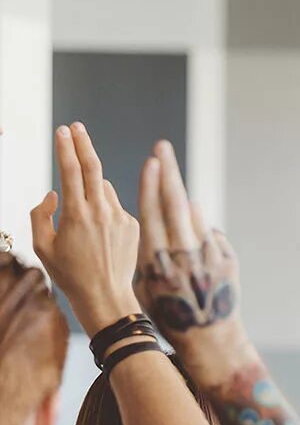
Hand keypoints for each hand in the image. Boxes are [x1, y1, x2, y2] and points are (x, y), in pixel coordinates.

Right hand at [31, 124, 140, 334]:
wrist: (106, 296)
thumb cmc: (69, 274)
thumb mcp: (42, 247)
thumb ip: (40, 215)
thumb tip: (54, 193)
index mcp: (77, 215)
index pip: (71, 171)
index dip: (66, 148)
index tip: (63, 130)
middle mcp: (102, 212)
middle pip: (94, 167)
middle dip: (83, 144)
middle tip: (77, 127)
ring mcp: (121, 217)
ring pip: (105, 189)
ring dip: (92, 189)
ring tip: (83, 217)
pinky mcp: (133, 225)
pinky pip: (116, 206)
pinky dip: (104, 208)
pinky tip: (100, 234)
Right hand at [134, 140, 247, 381]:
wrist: (207, 339)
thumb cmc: (169, 315)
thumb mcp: (147, 286)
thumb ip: (151, 252)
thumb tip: (166, 216)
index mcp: (155, 262)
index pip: (152, 214)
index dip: (150, 186)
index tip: (150, 161)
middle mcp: (181, 255)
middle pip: (174, 205)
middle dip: (168, 173)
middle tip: (161, 147)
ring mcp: (206, 257)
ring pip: (194, 216)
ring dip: (183, 194)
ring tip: (172, 174)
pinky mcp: (226, 261)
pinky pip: (210, 235)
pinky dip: (199, 226)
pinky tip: (190, 220)